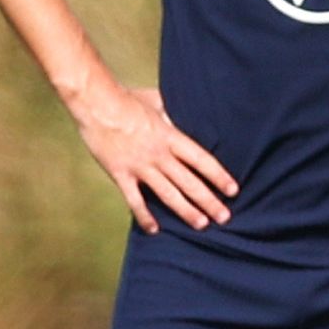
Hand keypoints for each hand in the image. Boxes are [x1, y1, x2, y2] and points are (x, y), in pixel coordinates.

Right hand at [76, 85, 237, 232]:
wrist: (95, 102)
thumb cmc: (126, 98)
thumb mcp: (158, 102)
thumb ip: (172, 114)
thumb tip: (185, 114)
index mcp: (171, 137)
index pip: (202, 160)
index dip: (219, 176)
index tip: (233, 190)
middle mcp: (159, 154)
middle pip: (190, 182)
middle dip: (209, 201)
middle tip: (224, 217)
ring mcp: (139, 166)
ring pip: (168, 194)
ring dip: (186, 211)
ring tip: (201, 225)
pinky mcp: (119, 173)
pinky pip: (134, 200)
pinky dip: (144, 216)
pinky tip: (154, 229)